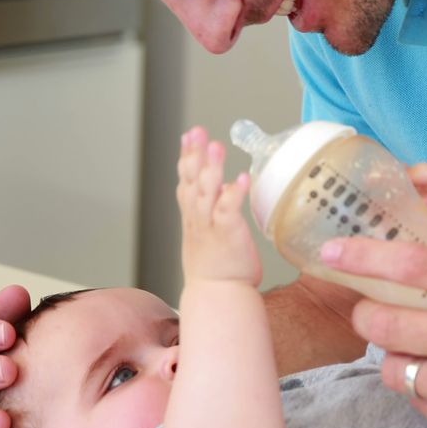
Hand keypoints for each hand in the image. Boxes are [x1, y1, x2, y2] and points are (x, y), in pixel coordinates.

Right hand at [177, 126, 260, 286]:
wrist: (216, 296)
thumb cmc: (217, 267)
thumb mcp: (208, 232)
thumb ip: (213, 208)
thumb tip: (222, 185)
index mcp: (193, 216)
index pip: (186, 180)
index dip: (186, 156)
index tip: (189, 135)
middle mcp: (197, 218)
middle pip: (192, 180)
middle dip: (194, 154)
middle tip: (198, 131)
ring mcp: (210, 226)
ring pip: (207, 192)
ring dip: (211, 168)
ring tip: (216, 146)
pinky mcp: (227, 234)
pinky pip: (229, 210)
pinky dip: (233, 193)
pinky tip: (240, 178)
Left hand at [318, 183, 426, 427]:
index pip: (413, 266)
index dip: (364, 257)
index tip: (334, 252)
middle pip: (390, 324)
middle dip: (367, 312)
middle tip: (372, 306)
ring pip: (399, 371)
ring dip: (396, 353)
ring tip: (416, 342)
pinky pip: (422, 407)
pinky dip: (423, 388)